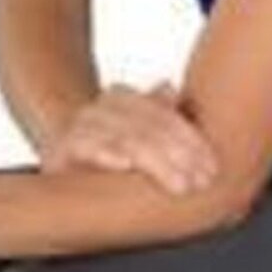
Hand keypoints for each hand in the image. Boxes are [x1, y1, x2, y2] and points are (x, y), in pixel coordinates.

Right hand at [41, 80, 221, 196]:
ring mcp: (80, 126)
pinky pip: (85, 146)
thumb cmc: (108, 152)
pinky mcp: (61, 149)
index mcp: (122, 99)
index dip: (190, 139)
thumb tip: (169, 87)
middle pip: (148, 126)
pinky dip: (105, 153)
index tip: (212, 165)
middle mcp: (100, 107)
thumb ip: (159, 115)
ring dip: (156, 161)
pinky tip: (125, 164)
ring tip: (180, 184)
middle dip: (179, 155)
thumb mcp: (137, 135)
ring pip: (126, 136)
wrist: (58, 169)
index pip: (163, 115)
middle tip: (203, 181)